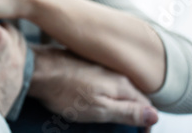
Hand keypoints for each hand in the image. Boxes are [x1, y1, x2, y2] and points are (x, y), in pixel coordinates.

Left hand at [30, 45, 158, 127]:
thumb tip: (156, 115)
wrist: (36, 69)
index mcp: (121, 83)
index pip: (146, 105)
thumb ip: (128, 111)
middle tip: (121, 130)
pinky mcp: (82, 65)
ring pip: (115, 89)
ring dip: (116, 104)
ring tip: (106, 120)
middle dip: (131, 114)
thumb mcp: (100, 108)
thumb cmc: (64, 91)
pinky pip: (100, 83)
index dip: (145, 122)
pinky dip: (101, 95)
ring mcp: (97, 66)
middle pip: (132, 96)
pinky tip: (89, 103)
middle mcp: (112, 72)